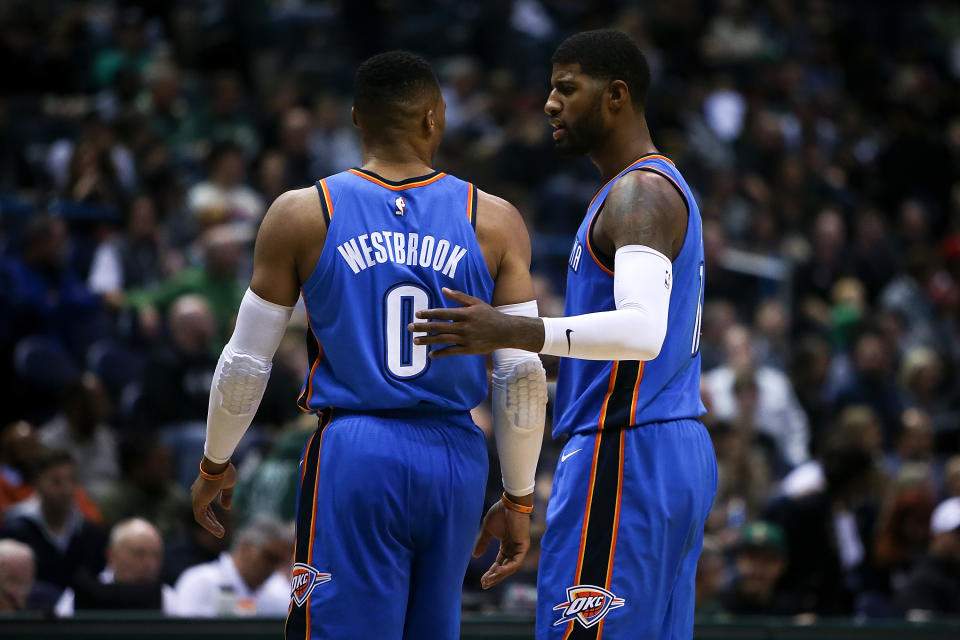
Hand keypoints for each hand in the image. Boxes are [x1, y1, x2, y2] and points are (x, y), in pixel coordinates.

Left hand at [190, 459, 237, 537]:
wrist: (218, 465)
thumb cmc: (224, 471)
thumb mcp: (229, 485)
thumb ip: (227, 497)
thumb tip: (226, 508)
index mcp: (203, 490)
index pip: (206, 506)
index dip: (212, 516)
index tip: (218, 523)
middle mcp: (197, 494)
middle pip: (204, 513)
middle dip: (212, 523)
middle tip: (221, 531)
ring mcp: (196, 499)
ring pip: (202, 518)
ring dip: (212, 527)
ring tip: (221, 534)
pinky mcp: (197, 503)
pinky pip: (201, 518)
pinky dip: (210, 525)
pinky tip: (218, 530)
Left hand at [408, 288, 542, 356]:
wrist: (506, 332)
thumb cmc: (489, 315)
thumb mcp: (476, 302)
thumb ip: (459, 296)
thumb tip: (443, 289)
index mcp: (465, 313)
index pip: (443, 313)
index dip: (429, 314)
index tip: (417, 314)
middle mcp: (464, 327)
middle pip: (439, 327)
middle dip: (423, 327)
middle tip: (409, 327)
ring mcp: (466, 339)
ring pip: (443, 340)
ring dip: (427, 341)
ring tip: (415, 341)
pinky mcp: (469, 350)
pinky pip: (451, 352)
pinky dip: (440, 353)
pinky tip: (430, 354)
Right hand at [471, 499, 530, 588]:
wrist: (509, 503)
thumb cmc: (499, 513)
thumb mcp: (487, 530)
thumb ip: (482, 543)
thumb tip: (475, 556)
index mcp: (506, 546)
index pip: (498, 564)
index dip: (490, 573)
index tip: (482, 581)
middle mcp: (513, 549)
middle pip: (504, 569)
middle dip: (494, 578)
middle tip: (484, 585)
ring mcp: (519, 549)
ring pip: (510, 568)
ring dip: (499, 575)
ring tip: (489, 581)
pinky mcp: (523, 546)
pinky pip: (516, 562)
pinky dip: (507, 568)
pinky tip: (497, 572)